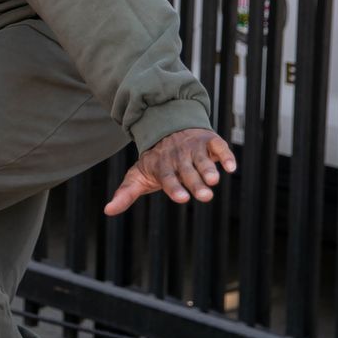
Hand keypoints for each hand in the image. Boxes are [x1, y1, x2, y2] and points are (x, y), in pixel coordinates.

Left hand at [103, 128, 236, 215]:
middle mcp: (178, 157)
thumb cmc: (156, 161)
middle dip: (195, 183)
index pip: (167, 178)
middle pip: (187, 172)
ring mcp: (194, 148)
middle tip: (205, 196)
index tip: (181, 198)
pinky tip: (231, 167)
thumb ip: (126, 193)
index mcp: (161, 166)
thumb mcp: (138, 176)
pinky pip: (219, 147)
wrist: (168, 127)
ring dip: (209, 169)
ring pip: (202, 159)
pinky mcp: (209, 141)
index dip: (174, 187)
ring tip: (214, 181)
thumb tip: (107, 210)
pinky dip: (225, 156)